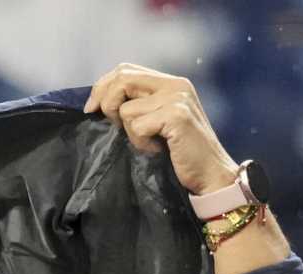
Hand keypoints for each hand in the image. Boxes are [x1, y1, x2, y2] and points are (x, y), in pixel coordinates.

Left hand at [83, 64, 240, 196]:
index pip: (126, 69)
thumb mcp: (158, 122)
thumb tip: (101, 101)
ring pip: (126, 109)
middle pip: (123, 78)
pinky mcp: (176, 116)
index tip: (91, 108)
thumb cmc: (180, 153)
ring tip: (149, 143)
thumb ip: (139, 105)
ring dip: (130, 133)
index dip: (102, 86)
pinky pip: (136, 126)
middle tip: (111, 125)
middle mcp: (175, 85)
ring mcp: (177, 98)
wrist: (210, 174)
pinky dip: (140, 142)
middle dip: (106, 102)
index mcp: (170, 82)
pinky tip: (157, 149)